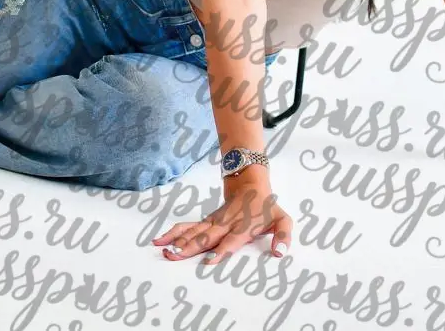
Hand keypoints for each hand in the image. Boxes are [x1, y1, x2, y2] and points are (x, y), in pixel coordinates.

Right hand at [151, 185, 292, 264]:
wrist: (250, 184)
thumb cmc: (266, 207)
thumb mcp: (283, 219)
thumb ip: (284, 235)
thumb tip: (280, 252)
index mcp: (243, 226)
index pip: (231, 240)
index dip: (221, 250)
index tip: (209, 260)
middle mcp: (225, 224)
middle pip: (206, 237)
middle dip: (190, 248)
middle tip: (175, 256)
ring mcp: (213, 222)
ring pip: (193, 232)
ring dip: (179, 241)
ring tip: (165, 251)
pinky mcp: (206, 221)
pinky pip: (187, 227)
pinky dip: (173, 233)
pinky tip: (160, 240)